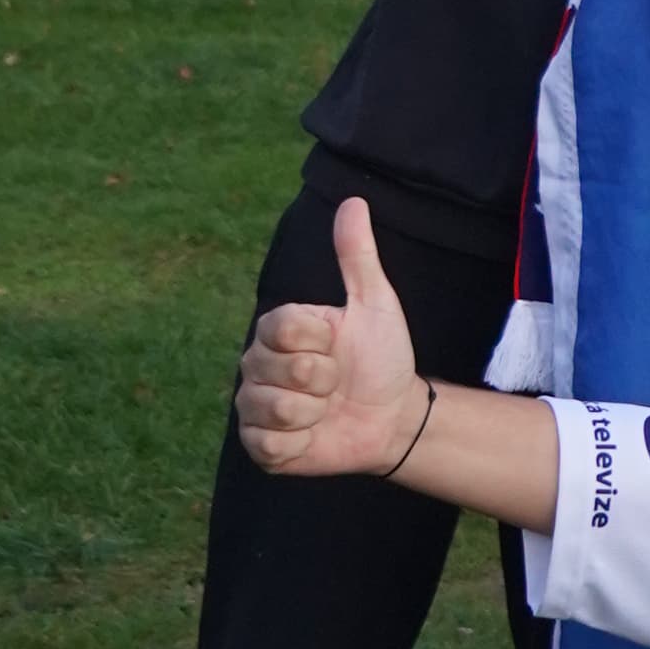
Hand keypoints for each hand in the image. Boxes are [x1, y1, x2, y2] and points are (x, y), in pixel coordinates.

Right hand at [234, 193, 427, 479]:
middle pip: (277, 368)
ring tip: (326, 410)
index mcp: (278, 329)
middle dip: (322, 378)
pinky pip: (268, 444)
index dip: (321, 340)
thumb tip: (354, 201)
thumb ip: (357, 256)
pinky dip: (300, 443)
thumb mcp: (375, 304)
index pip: (282, 327)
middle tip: (337, 382)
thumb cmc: (382, 358)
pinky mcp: (261, 447)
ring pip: (273, 407)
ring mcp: (255, 406)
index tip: (339, 344)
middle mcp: (257, 365)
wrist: (394, 416)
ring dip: (313, 412)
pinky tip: (314, 436)